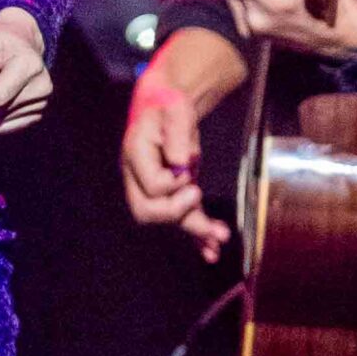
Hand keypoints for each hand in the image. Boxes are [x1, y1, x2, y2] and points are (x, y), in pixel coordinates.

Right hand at [120, 77, 231, 262]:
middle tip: (199, 197)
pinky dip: (197, 235)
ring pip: (168, 219)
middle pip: (148, 211)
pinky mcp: (169, 195)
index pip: (152, 185)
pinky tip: (211, 250)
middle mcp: (138, 177)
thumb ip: (178, 133)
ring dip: (195, 230)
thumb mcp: (175, 109)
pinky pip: (181, 219)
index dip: (174, 183)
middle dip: (177, 213)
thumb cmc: (169, 105)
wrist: (165, 108)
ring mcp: (151, 190)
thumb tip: (183, 163)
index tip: (189, 168)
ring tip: (221, 238)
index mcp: (135, 155)